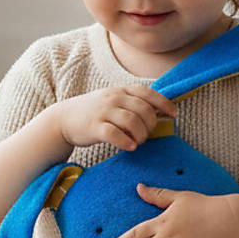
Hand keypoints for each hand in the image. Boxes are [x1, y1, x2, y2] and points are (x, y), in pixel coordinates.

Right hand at [54, 87, 176, 152]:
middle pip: (143, 109)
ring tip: (139, 141)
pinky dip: (126, 141)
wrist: (64, 118)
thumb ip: (134, 104)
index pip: (147, 93)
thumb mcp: (114, 101)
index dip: (163, 103)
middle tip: (147, 133)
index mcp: (121, 90)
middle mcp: (113, 98)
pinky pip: (114, 134)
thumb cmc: (95, 112)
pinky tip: (131, 147)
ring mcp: (103, 112)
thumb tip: (161, 112)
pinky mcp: (94, 127)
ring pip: (131, 121)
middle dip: (151, 124)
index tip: (174, 114)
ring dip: (141, 134)